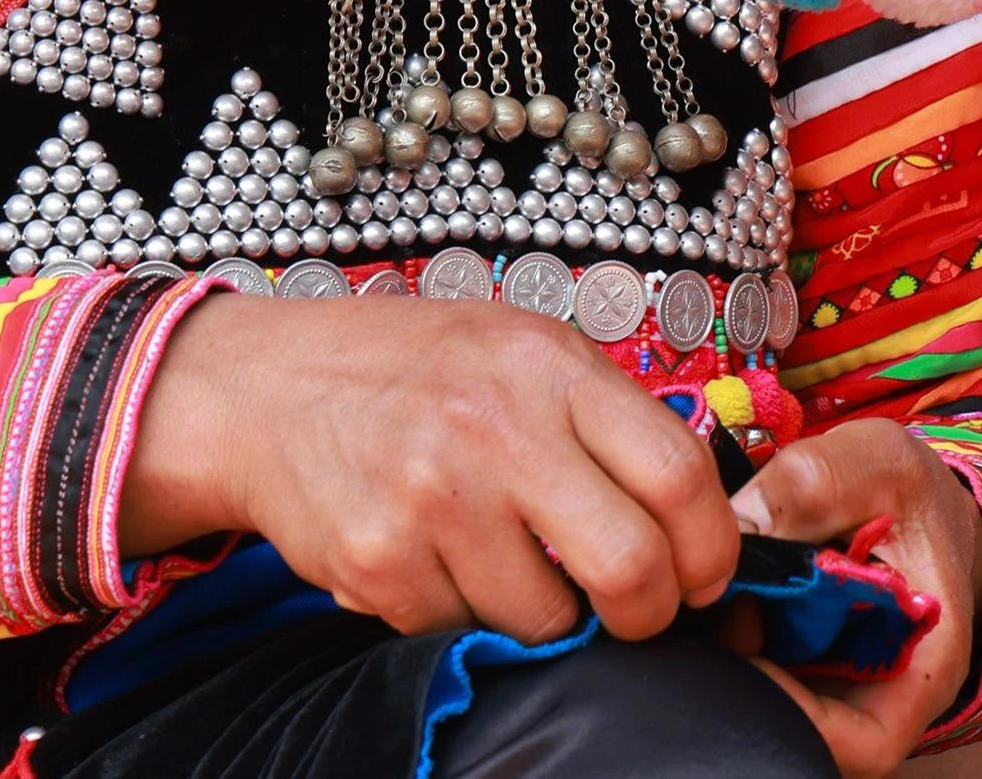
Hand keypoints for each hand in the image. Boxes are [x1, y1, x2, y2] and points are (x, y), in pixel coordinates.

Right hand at [120, 289, 739, 644]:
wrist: (269, 387)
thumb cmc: (415, 370)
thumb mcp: (520, 349)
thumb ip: (605, 418)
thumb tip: (705, 522)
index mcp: (546, 365)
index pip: (680, 476)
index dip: (712, 548)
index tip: (703, 572)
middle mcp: (494, 426)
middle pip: (632, 569)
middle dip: (649, 612)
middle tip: (632, 607)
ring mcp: (432, 498)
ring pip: (547, 622)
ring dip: (543, 615)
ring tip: (506, 558)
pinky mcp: (379, 562)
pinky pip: (464, 633)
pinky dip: (463, 614)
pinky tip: (437, 556)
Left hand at [719, 419, 981, 778]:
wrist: (916, 490)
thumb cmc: (909, 485)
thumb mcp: (876, 461)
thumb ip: (812, 484)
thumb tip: (738, 527)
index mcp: (927, 663)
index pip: (868, 741)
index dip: (799, 716)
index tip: (744, 648)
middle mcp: (887, 689)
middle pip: (816, 730)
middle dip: (755, 682)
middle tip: (710, 617)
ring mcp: (843, 677)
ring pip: (785, 698)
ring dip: (740, 658)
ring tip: (705, 600)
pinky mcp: (809, 654)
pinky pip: (770, 664)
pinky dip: (737, 632)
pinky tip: (711, 592)